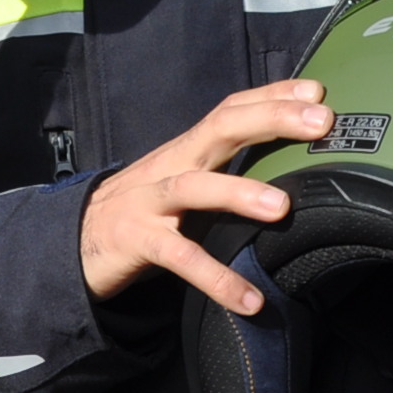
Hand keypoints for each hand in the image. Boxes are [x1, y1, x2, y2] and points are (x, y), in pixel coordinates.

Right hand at [79, 81, 333, 314]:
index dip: (272, 96)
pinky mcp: (135, 241)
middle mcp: (170, 165)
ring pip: (193, 187)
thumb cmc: (142, 211)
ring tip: (281, 207)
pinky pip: (180, 259)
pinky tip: (248, 300)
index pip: (231, 110)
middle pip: (219, 129)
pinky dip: (215, 279)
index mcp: (186, 150)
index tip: (318, 92)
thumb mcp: (182, 181)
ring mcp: (149, 201)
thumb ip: (222, 172)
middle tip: (319, 121)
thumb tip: (287, 172)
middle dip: (270, 119)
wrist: (73, 241)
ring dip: (237, 192)